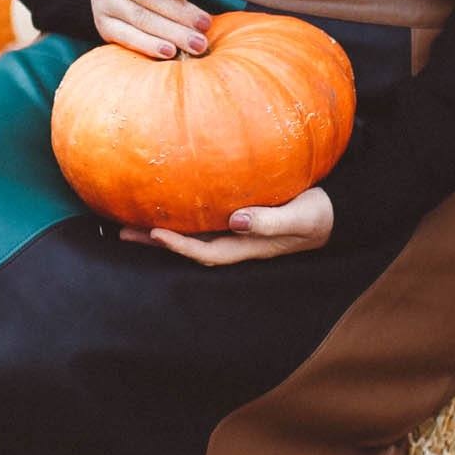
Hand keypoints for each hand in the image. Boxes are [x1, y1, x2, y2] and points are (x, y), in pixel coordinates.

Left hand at [120, 184, 334, 265]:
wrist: (333, 211)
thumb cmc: (319, 213)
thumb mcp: (301, 217)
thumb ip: (271, 220)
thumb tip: (237, 220)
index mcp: (249, 247)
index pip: (206, 252)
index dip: (180, 246)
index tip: (156, 233)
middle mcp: (236, 242)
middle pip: (189, 247)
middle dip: (156, 242)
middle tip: (122, 231)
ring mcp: (235, 232)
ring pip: (191, 234)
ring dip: (160, 230)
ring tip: (129, 220)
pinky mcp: (237, 217)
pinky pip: (202, 219)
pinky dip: (179, 215)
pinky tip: (164, 202)